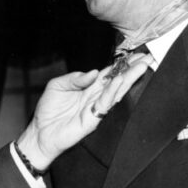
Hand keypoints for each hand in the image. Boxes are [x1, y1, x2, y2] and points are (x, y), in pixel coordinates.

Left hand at [14, 54, 151, 168]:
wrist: (40, 133)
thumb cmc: (48, 111)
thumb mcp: (57, 85)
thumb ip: (74, 78)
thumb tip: (93, 72)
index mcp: (89, 88)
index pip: (109, 74)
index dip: (121, 64)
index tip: (136, 55)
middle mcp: (95, 97)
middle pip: (117, 81)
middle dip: (133, 70)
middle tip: (147, 58)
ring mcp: (95, 109)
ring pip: (116, 91)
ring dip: (128, 78)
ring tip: (140, 66)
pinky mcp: (92, 120)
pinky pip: (104, 104)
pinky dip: (112, 92)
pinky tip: (120, 81)